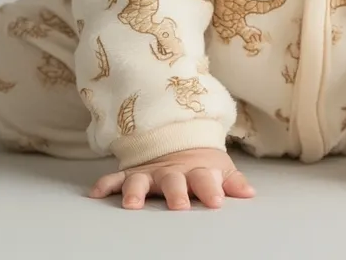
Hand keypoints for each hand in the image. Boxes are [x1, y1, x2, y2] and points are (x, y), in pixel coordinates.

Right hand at [89, 147, 255, 209]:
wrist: (178, 140)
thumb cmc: (200, 163)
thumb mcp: (219, 168)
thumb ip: (232, 182)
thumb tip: (249, 193)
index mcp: (196, 170)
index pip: (206, 180)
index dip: (212, 189)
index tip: (217, 201)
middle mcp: (172, 171)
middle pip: (173, 181)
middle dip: (176, 193)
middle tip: (179, 205)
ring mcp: (150, 172)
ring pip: (140, 180)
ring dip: (136, 191)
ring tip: (131, 205)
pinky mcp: (133, 173)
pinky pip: (116, 178)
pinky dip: (106, 184)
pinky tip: (96, 192)